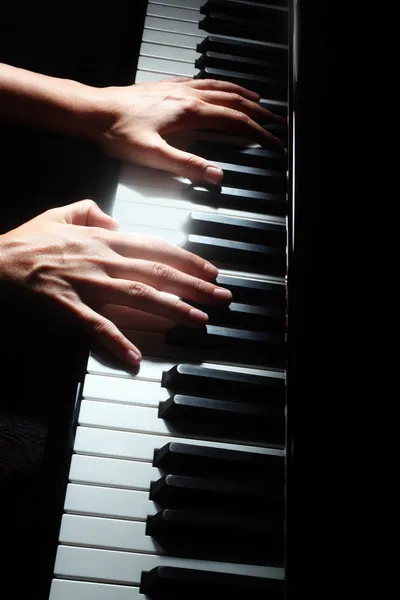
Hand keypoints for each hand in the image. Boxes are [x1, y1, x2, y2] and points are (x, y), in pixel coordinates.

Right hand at [0, 199, 231, 364]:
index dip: (188, 259)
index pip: (156, 248)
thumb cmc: (26, 241)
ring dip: (172, 308)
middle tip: (222, 297)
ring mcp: (86, 284)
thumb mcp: (60, 213)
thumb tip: (115, 221)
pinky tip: (136, 359)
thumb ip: (90, 210)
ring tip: (200, 319)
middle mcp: (102, 259)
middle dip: (195, 284)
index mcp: (103, 239)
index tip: (212, 270)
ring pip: (138, 296)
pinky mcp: (67, 308)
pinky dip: (117, 343)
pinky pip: (96, 326)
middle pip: (157, 272)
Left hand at [95, 77, 283, 184]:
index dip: (258, 133)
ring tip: (256, 98)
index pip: (235, 122)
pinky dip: (217, 85)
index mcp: (190, 113)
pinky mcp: (165, 87)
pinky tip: (215, 87)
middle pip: (233, 101)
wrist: (93, 111)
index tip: (273, 141)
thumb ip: (188, 165)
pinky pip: (200, 81)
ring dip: (241, 93)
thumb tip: (217, 176)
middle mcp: (188, 96)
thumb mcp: (154, 156)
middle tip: (274, 120)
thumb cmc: (118, 133)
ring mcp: (177, 88)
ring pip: (218, 87)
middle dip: (258, 112)